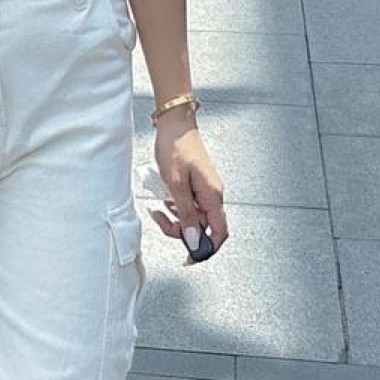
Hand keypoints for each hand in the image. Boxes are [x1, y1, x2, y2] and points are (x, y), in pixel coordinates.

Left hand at [145, 116, 227, 262]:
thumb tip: (194, 241)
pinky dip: (176, 205)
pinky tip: (165, 196)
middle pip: (203, 227)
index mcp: (212, 196)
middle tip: (162, 219)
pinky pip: (189, 204)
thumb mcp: (176, 185)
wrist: (174, 123)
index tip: (189, 256)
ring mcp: (205, 189)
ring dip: (176, 217)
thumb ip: (186, 214)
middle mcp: (212, 194)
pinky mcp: (196, 184)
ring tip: (160, 205)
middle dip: (181, 230)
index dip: (206, 248)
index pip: (219, 233)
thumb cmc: (175, 147)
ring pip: (193, 216)